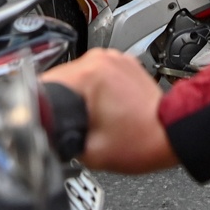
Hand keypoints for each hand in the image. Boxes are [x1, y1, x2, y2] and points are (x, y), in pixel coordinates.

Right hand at [42, 50, 176, 173]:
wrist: (171, 133)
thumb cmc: (142, 141)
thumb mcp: (90, 152)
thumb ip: (61, 140)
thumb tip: (46, 134)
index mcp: (88, 75)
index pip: (44, 81)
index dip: (37, 102)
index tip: (40, 113)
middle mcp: (100, 59)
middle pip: (61, 76)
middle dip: (61, 98)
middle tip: (75, 120)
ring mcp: (113, 57)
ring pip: (78, 73)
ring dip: (78, 91)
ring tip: (95, 112)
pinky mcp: (122, 61)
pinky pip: (96, 71)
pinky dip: (95, 86)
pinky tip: (106, 104)